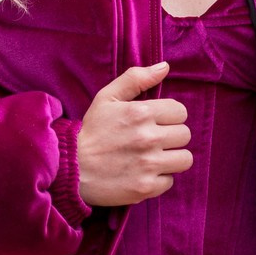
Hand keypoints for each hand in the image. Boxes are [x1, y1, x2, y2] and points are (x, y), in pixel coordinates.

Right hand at [78, 63, 191, 206]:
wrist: (70, 169)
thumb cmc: (90, 132)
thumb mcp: (106, 98)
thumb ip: (135, 79)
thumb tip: (164, 67)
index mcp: (141, 112)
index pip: (180, 111)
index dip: (169, 116)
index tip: (155, 122)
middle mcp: (148, 138)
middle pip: (185, 135)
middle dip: (171, 136)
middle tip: (153, 141)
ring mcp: (149, 164)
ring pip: (184, 159)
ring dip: (171, 158)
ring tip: (154, 158)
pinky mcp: (146, 187)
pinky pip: (170, 181)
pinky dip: (159, 179)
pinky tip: (143, 173)